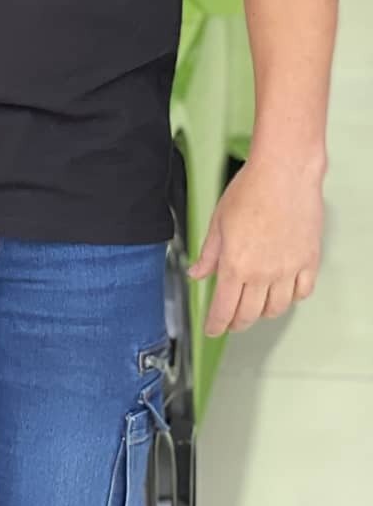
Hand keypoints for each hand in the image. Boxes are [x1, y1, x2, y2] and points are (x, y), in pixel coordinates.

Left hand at [189, 151, 323, 335]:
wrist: (284, 175)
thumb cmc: (249, 191)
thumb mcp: (217, 222)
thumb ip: (209, 253)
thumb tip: (196, 273)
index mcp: (235, 265)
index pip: (224, 307)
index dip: (217, 324)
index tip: (213, 330)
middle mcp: (263, 274)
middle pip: (250, 313)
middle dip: (238, 321)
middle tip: (231, 321)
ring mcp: (289, 270)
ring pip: (277, 308)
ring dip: (263, 313)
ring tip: (254, 309)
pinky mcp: (309, 262)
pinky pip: (302, 293)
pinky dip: (291, 298)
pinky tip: (282, 293)